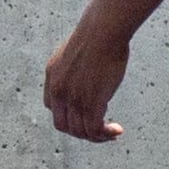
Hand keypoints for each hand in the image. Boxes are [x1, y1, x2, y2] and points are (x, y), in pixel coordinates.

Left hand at [42, 15, 130, 143]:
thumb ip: (75, 68)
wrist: (102, 32)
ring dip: (97, 136)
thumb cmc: (96, 36)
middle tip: (99, 131)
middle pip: (63, 125)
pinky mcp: (91, 102)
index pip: (52, 108)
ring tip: (112, 132)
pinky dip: (105, 134)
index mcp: (52, 77)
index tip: (86, 113)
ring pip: (80, 131)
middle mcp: (59, 91)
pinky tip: (117, 130)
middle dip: (81, 132)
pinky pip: (94, 129)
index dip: (69, 115)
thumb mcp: (75, 52)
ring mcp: (74, 98)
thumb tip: (88, 75)